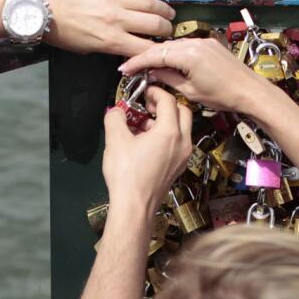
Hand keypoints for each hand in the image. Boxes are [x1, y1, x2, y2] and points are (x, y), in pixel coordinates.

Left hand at [36, 0, 174, 56]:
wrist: (37, 7)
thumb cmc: (57, 31)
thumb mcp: (84, 48)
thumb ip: (107, 46)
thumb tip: (123, 47)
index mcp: (110, 40)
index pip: (145, 48)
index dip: (157, 51)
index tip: (161, 50)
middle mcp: (116, 19)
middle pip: (153, 25)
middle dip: (165, 30)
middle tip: (167, 29)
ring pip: (149, 3)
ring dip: (162, 8)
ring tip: (167, 11)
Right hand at [102, 86, 191, 212]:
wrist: (134, 206)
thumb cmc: (127, 175)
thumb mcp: (115, 140)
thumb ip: (115, 118)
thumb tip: (116, 112)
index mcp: (170, 132)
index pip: (168, 101)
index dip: (155, 92)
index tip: (144, 91)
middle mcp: (182, 142)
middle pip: (182, 111)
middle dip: (166, 104)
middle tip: (148, 106)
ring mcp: (183, 156)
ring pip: (182, 128)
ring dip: (166, 120)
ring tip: (143, 125)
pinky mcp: (179, 166)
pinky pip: (178, 142)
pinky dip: (167, 135)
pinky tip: (147, 142)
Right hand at [117, 38, 281, 116]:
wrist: (250, 91)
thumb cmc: (223, 96)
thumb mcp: (190, 91)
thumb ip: (168, 79)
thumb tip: (152, 73)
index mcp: (188, 55)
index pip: (155, 55)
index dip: (137, 62)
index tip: (125, 68)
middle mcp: (195, 43)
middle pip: (163, 47)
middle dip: (146, 57)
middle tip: (132, 67)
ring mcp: (204, 41)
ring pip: (174, 46)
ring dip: (160, 55)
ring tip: (147, 66)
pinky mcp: (210, 44)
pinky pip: (186, 46)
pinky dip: (174, 53)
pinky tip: (168, 62)